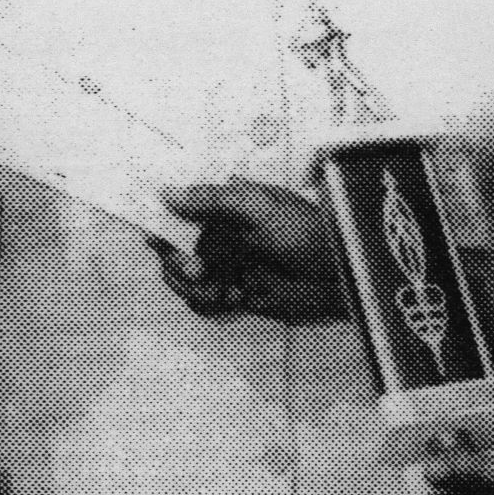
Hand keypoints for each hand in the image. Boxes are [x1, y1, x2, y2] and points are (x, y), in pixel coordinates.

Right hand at [156, 176, 344, 322]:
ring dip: (192, 286)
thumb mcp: (260, 207)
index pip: (181, 210)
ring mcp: (227, 266)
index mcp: (225, 207)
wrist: (342, 274)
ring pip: (184, 279)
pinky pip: (204, 301)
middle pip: (173, 249)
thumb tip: (166, 192)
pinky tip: (235, 297)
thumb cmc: (307, 231)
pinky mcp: (238, 294)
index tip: (152, 233)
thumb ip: (212, 200)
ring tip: (219, 288)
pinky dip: (210, 302)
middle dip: (176, 262)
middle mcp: (221, 235)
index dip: (160, 220)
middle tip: (197, 269)